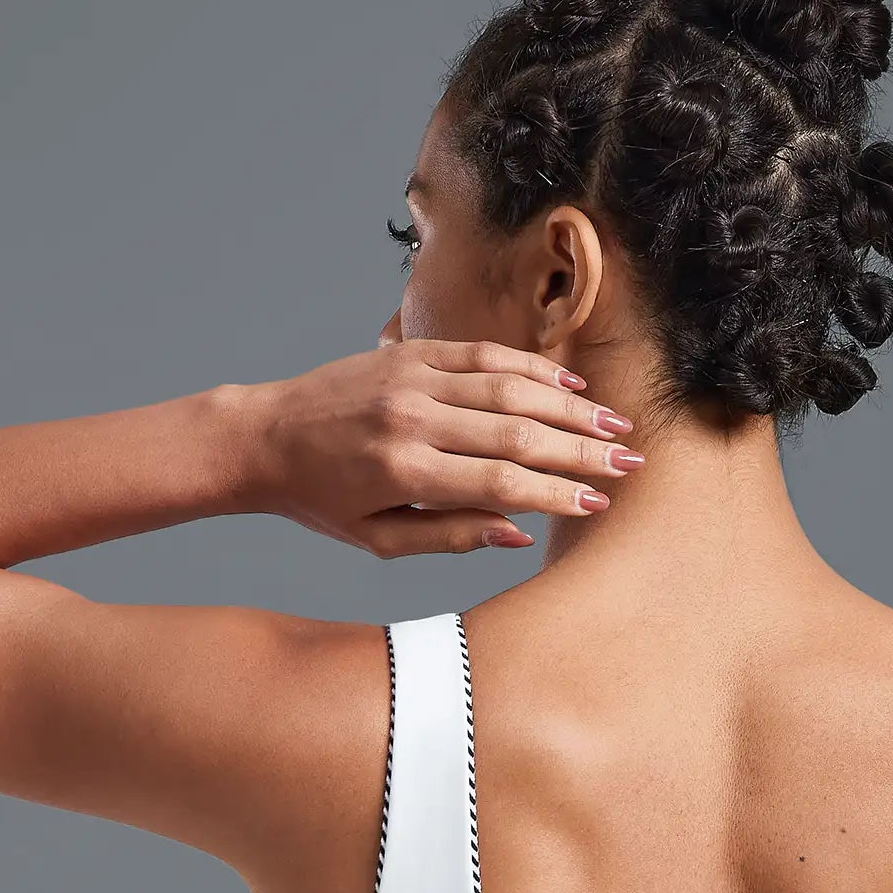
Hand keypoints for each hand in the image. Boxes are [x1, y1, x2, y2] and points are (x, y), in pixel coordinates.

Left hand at [230, 342, 641, 555]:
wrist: (263, 436)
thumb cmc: (321, 501)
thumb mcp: (379, 540)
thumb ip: (451, 536)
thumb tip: (519, 533)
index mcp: (406, 472)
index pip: (501, 481)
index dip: (557, 492)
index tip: (599, 501)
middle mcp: (413, 418)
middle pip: (517, 431)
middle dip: (580, 449)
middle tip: (629, 463)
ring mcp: (412, 378)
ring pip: (508, 386)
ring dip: (568, 406)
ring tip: (613, 425)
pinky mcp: (409, 352)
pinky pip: (483, 355)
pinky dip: (530, 368)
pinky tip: (567, 386)